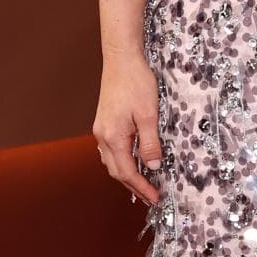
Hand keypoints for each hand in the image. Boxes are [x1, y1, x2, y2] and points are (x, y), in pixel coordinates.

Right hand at [93, 54, 162, 204]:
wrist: (121, 59)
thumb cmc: (136, 82)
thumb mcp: (149, 114)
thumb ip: (150, 143)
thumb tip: (152, 165)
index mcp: (113, 137)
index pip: (127, 172)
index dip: (142, 187)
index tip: (155, 197)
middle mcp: (102, 136)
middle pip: (116, 171)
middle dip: (133, 186)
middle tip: (151, 196)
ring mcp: (101, 129)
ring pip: (111, 161)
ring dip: (126, 175)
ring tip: (143, 184)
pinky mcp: (104, 122)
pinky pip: (110, 150)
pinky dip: (121, 161)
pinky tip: (132, 161)